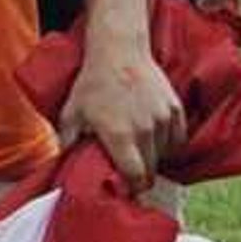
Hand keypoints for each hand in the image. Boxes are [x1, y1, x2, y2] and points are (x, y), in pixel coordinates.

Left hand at [55, 41, 183, 185]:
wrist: (118, 50)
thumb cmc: (92, 83)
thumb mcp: (71, 114)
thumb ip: (67, 143)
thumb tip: (62, 166)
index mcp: (119, 136)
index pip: (135, 176)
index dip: (133, 188)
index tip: (128, 190)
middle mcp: (145, 130)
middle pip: (151, 169)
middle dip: (142, 176)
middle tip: (133, 175)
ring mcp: (163, 119)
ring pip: (165, 154)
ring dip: (155, 158)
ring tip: (142, 153)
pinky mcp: (175, 109)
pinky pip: (178, 139)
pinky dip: (169, 144)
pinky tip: (156, 141)